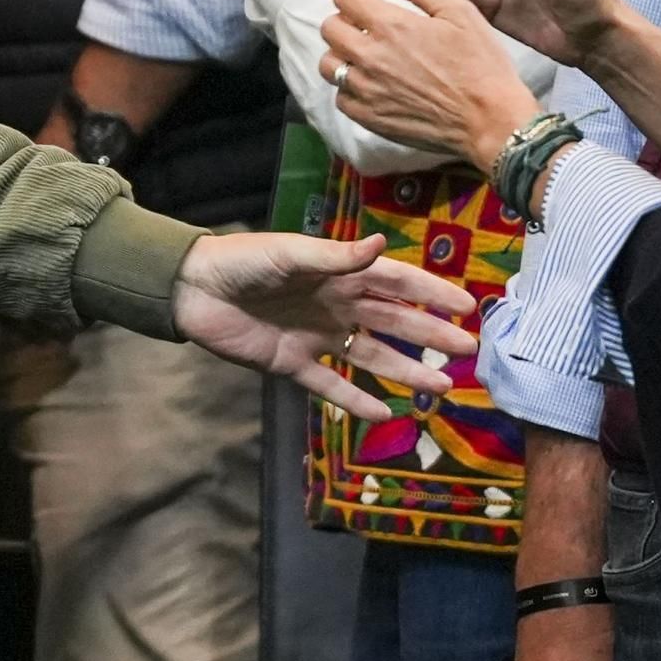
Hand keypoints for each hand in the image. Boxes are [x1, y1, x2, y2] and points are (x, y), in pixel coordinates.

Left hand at [172, 231, 474, 418]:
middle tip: (468, 352)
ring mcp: (316, 337)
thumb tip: (381, 246)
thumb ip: (336, 257)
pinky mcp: (292, 364)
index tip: (468, 305)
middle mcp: (334, 306)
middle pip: (392, 323)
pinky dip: (356, 400)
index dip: (430, 293)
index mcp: (338, 274)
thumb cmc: (242, 261)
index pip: (395, 283)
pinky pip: (330, 387)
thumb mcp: (289, 254)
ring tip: (441, 388)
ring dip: (405, 371)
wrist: (192, 290)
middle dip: (430, 335)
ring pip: (370, 357)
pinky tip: (385, 414)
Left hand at [319, 0, 540, 165]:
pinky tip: (371, 83)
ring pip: (328, 64)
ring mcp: (365, 90)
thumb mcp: (460, 12)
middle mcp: (369, 57)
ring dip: (341, 53)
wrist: (489, 120)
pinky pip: (341, 97)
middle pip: (330, 29)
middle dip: (343, 18)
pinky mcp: (368, 117)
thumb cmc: (481, 64)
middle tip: (361, 21)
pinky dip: (349, 87)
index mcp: (390, 26)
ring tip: (362, 53)